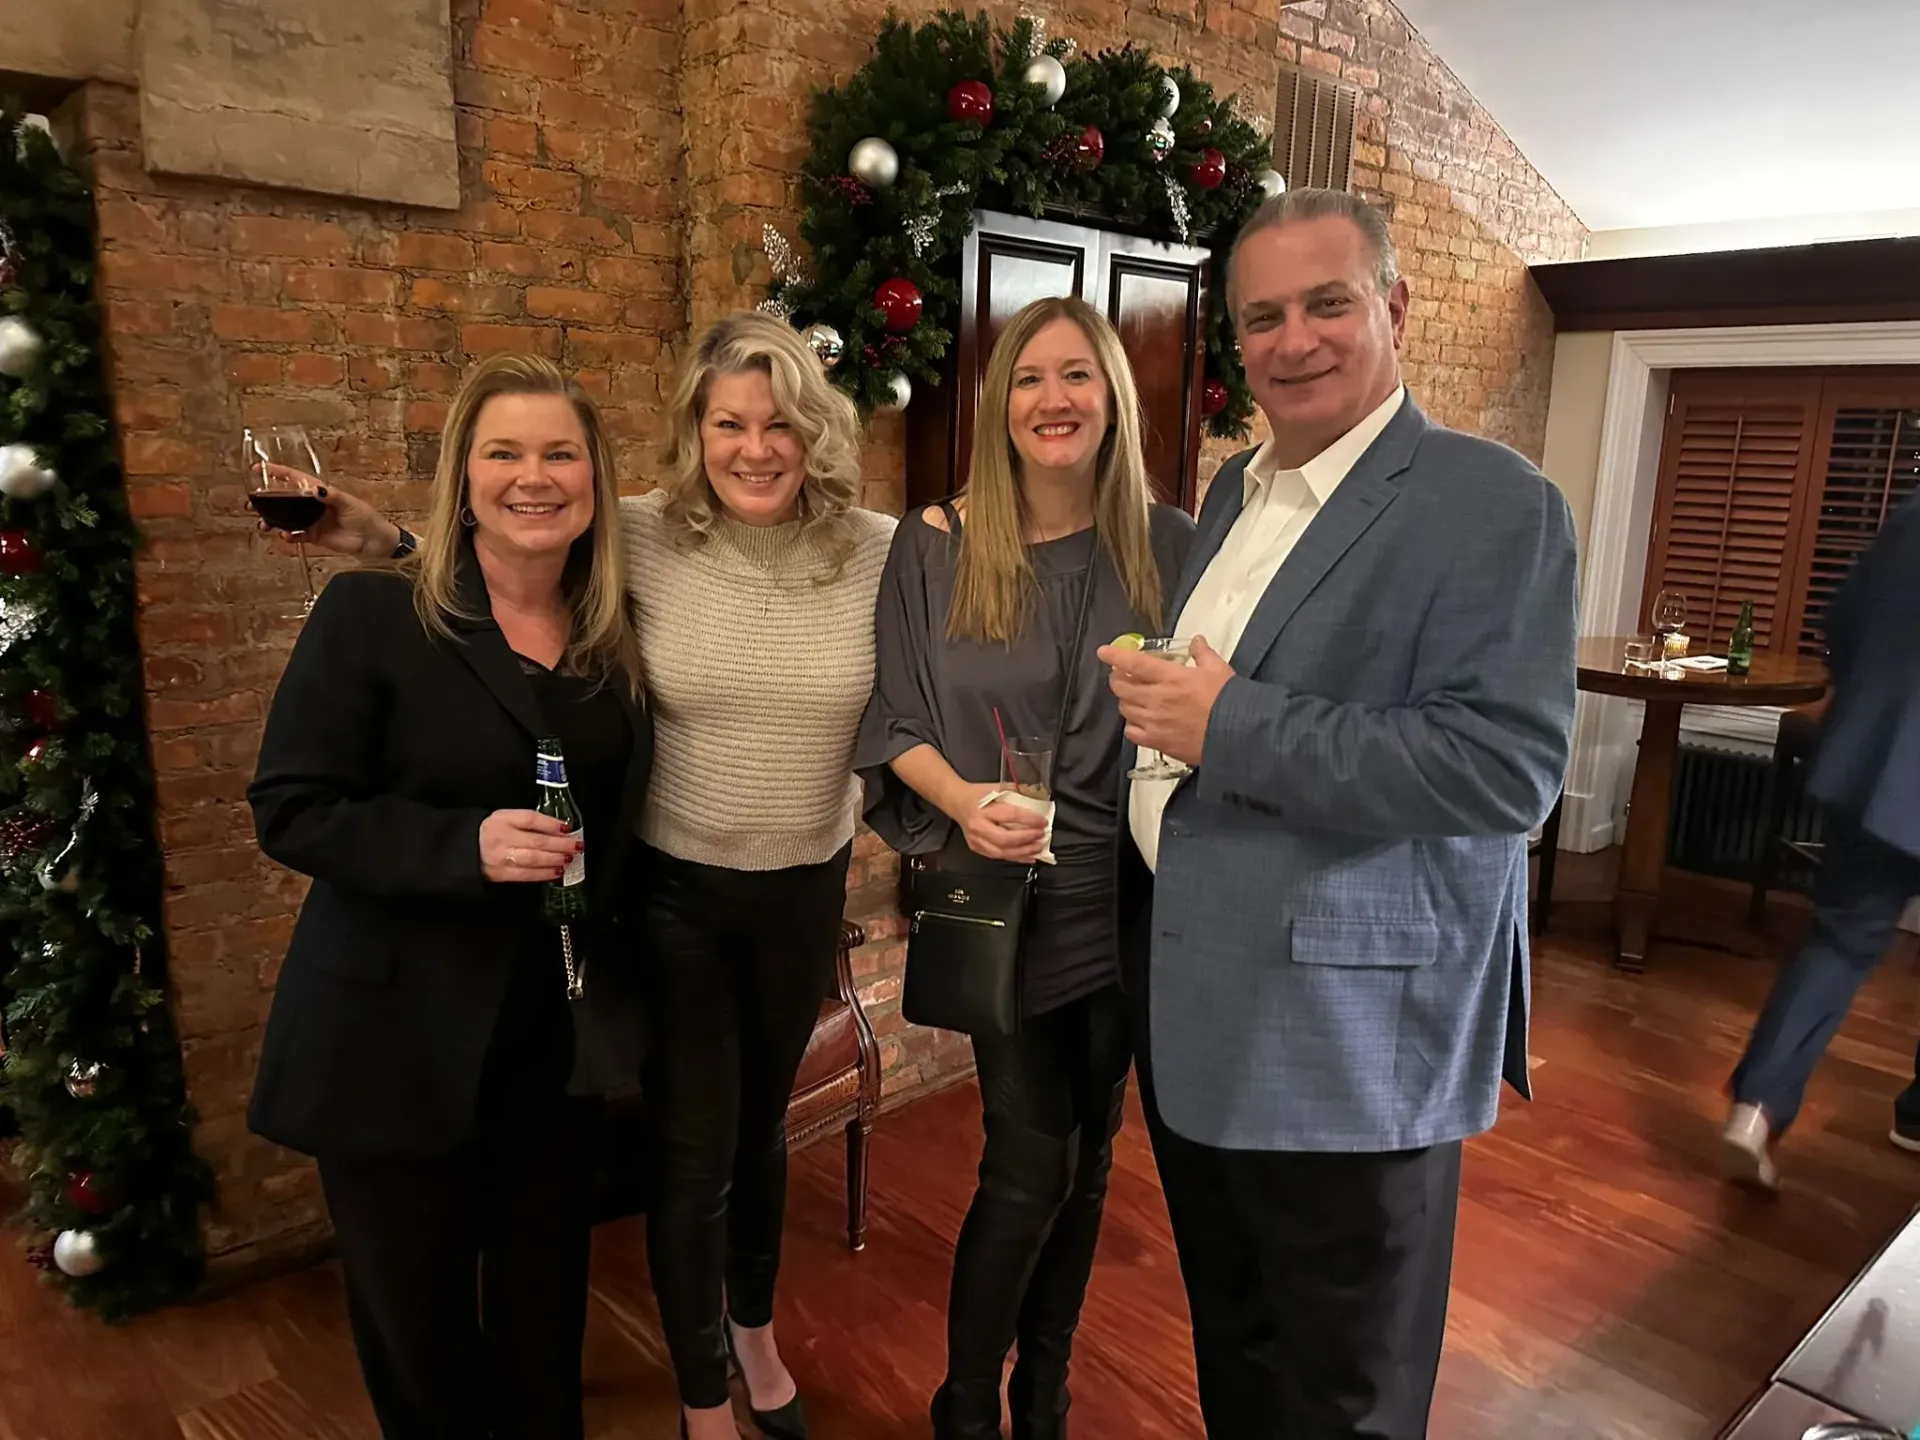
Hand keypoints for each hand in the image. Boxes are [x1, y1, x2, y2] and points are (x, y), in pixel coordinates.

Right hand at [257, 465, 403, 557]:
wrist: (372, 540)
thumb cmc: (363, 516)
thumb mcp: (348, 502)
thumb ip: (330, 496)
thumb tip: (313, 489)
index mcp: (319, 491)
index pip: (294, 479)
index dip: (277, 473)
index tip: (258, 468)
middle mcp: (311, 505)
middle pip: (283, 500)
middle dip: (265, 501)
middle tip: (250, 504)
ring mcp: (310, 521)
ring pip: (285, 518)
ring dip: (271, 520)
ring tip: (262, 524)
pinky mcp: (313, 536)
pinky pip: (295, 535)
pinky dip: (288, 535)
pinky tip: (285, 535)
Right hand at [479, 809, 580, 883]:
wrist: (465, 850)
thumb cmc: (491, 832)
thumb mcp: (504, 818)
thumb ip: (527, 821)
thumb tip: (557, 829)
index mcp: (502, 819)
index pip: (530, 819)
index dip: (551, 823)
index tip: (567, 828)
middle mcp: (501, 837)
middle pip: (537, 841)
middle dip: (561, 844)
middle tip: (577, 845)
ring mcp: (501, 857)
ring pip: (533, 859)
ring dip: (555, 859)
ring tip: (569, 858)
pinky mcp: (501, 874)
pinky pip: (526, 875)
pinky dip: (544, 874)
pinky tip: (557, 871)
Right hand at [946, 780, 1048, 863]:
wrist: (956, 801)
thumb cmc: (977, 794)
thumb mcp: (997, 788)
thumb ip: (1017, 793)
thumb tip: (1038, 799)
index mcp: (983, 809)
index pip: (1011, 816)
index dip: (1030, 820)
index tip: (1043, 822)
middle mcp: (978, 826)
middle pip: (1005, 839)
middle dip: (1027, 839)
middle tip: (1041, 836)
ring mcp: (976, 840)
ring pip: (1002, 852)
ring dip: (1023, 852)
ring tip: (1038, 848)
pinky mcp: (977, 848)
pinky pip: (998, 856)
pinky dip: (1015, 857)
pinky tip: (1028, 856)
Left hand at [1096, 635, 1235, 765]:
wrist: (1236, 734)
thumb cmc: (1227, 701)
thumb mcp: (1218, 669)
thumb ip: (1203, 653)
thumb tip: (1197, 642)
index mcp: (1170, 677)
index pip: (1134, 663)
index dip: (1116, 656)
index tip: (1104, 652)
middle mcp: (1156, 698)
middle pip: (1122, 686)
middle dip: (1117, 678)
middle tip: (1122, 675)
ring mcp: (1154, 721)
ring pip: (1124, 708)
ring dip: (1125, 700)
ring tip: (1133, 697)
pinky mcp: (1157, 741)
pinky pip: (1132, 733)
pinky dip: (1131, 725)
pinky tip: (1139, 722)